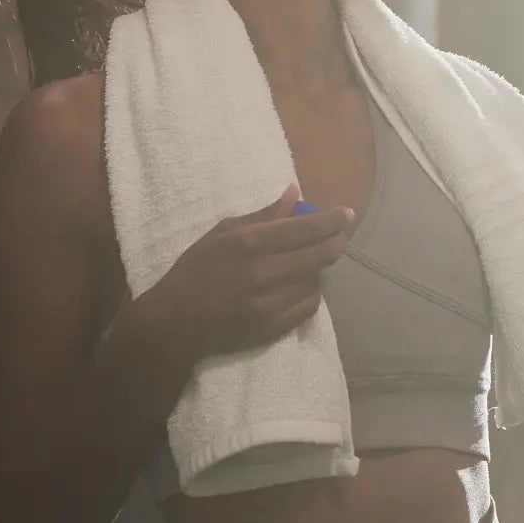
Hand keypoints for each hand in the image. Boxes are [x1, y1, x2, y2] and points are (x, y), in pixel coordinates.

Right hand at [138, 183, 354, 365]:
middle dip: (338, 241)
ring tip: (313, 260)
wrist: (176, 323)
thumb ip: (263, 215)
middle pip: (321, 254)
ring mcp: (273, 302)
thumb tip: (294, 195)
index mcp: (252, 243)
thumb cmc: (195, 270)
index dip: (333, 220)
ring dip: (320, 268)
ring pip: (317, 280)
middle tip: (342, 235)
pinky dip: (311, 292)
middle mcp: (266, 272)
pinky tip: (303, 285)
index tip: (346, 214)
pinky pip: (310, 306)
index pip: (307, 228)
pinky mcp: (275, 327)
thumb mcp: (222, 233)